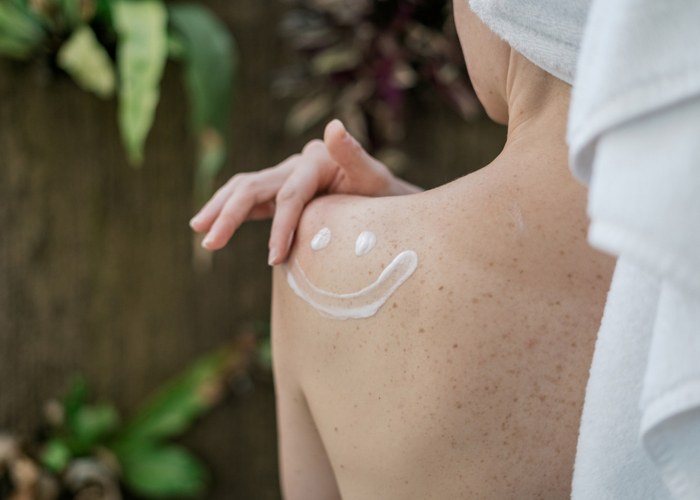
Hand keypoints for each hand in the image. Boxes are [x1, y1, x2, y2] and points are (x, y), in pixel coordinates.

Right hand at [189, 119, 421, 264]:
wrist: (384, 200)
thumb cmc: (382, 195)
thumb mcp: (375, 177)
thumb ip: (354, 155)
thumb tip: (333, 127)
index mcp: (315, 160)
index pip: (289, 196)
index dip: (280, 227)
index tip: (274, 259)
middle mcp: (295, 165)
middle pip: (253, 186)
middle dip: (229, 214)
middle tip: (209, 242)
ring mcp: (285, 177)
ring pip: (243, 189)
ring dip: (219, 209)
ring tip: (199, 230)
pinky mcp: (280, 192)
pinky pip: (251, 200)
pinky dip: (231, 211)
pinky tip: (214, 226)